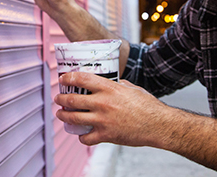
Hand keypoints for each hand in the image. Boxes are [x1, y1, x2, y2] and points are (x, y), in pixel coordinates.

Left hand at [54, 72, 168, 146]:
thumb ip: (117, 85)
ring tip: (61, 114)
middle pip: (72, 100)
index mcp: (109, 88)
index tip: (63, 78)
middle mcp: (103, 103)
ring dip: (64, 116)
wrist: (158, 125)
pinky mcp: (106, 135)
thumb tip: (110, 83)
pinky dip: (82, 137)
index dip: (69, 78)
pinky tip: (82, 134)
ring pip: (74, 118)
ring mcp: (102, 120)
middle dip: (61, 99)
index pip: (82, 79)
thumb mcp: (132, 88)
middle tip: (58, 98)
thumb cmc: (148, 105)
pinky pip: (86, 138)